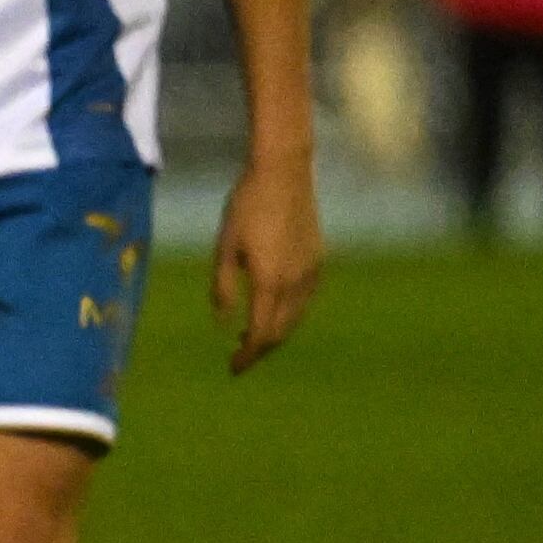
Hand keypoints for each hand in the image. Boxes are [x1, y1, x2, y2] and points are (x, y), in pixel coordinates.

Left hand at [209, 149, 319, 371]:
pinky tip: (272, 309)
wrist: (283, 175)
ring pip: (296, 318)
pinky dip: (289, 314)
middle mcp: (296, 283)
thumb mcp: (224, 247)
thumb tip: (223, 322)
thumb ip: (223, 286)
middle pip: (281, 331)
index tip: (233, 368)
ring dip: (275, 333)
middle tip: (239, 358)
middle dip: (260, 350)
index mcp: (270, 281)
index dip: (247, 355)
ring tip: (250, 337)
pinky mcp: (319, 261)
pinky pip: (305, 300)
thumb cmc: (245, 207)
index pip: (261, 334)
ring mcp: (311, 272)